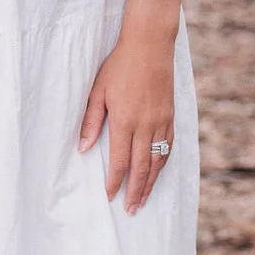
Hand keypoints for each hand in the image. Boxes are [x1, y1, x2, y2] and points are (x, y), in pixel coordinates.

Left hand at [80, 28, 176, 213]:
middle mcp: (146, 125)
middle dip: (135, 191)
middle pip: (141, 167)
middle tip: (131, 210)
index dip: (115, 182)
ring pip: (157, 161)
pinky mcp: (171, 116)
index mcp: (125, 120)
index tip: (110, 197)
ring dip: (150, 183)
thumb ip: (91, 121)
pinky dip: (163, 164)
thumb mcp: (98, 91)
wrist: (150, 45)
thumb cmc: (119, 65)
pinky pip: (169, 147)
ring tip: (144, 200)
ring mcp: (161, 121)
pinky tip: (157, 173)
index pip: (120, 161)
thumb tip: (84, 148)